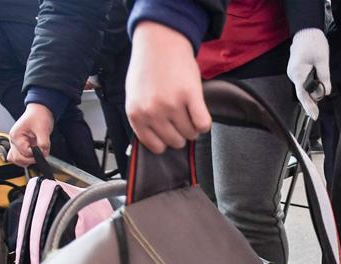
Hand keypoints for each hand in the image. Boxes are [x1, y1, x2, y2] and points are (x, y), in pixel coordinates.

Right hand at [7, 103, 52, 166]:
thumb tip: (44, 154)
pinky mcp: (21, 144)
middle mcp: (13, 140)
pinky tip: (32, 156)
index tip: (42, 152)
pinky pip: (19, 155)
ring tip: (36, 156)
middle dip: (30, 159)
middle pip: (17, 159)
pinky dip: (25, 158)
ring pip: (16, 159)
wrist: (40, 110)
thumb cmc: (39, 116)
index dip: (35, 155)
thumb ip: (43, 144)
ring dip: (27, 160)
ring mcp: (16, 143)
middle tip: (40, 154)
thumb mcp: (43, 130)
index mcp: (16, 136)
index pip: (24, 153)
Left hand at [126, 21, 210, 153]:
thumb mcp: (135, 96)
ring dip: (194, 127)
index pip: (156, 146)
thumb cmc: (148, 68)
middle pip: (176, 142)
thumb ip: (143, 118)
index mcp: (136, 114)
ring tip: (190, 114)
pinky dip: (205, 123)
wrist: (160, 41)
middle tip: (182, 120)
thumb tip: (159, 141)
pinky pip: (203, 124)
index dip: (166, 141)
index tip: (170, 132)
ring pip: (191, 134)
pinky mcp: (190, 96)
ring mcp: (172, 104)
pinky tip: (200, 112)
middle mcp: (152, 112)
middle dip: (182, 134)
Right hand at [287, 28, 330, 120]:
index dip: (309, 106)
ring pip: (304, 88)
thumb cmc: (313, 42)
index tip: (314, 116)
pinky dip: (310, 86)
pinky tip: (317, 84)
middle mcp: (293, 74)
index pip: (302, 94)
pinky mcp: (297, 70)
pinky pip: (303, 82)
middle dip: (313, 98)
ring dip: (313, 91)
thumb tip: (326, 92)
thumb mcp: (322, 60)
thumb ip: (324, 77)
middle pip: (303, 93)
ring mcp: (294, 73)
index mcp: (297, 73)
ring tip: (321, 84)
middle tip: (318, 110)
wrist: (306, 29)